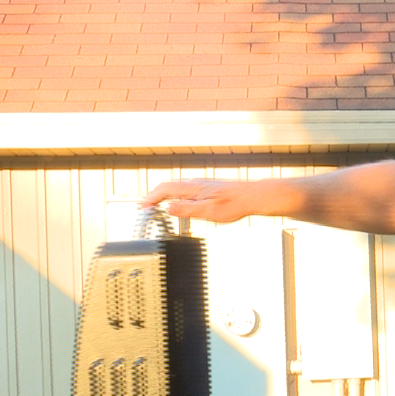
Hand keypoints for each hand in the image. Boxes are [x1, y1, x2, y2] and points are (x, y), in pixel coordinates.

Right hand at [141, 179, 274, 222]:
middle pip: (168, 187)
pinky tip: (178, 204)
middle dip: (154, 196)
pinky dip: (175, 196)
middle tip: (145, 207)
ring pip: (177, 188)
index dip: (151, 198)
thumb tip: (168, 208)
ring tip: (156, 206)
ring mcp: (201, 185)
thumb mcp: (208, 212)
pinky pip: (186, 190)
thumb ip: (187, 209)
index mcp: (192, 188)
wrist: (252, 196)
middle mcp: (195, 183)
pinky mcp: (208, 188)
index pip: (164, 189)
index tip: (142, 206)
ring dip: (164, 196)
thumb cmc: (234, 205)